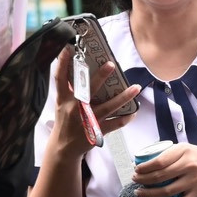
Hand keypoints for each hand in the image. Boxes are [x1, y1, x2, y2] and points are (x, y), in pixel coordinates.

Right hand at [47, 47, 138, 161]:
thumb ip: (70, 88)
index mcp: (63, 99)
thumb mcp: (62, 104)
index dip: (63, 63)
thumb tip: (80, 67)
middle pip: (88, 90)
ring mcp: (86, 120)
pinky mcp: (96, 131)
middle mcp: (74, 108)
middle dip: (100, 77)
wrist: (63, 148)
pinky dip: (126, 118)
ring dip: (123, 97)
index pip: (60, 78)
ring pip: (108, 107)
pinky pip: (115, 124)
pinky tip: (134, 111)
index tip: (68, 48)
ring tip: (136, 88)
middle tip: (111, 64)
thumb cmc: (65, 121)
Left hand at [131, 143, 196, 196]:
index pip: (159, 161)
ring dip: (150, 194)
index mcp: (183, 151)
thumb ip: (171, 154)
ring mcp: (193, 181)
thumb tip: (147, 162)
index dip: (145, 167)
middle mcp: (188, 165)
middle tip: (135, 180)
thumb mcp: (187, 149)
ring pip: (167, 191)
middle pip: (160, 176)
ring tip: (140, 193)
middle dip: (143, 180)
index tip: (136, 170)